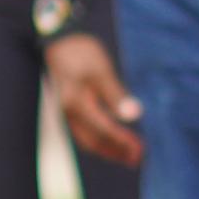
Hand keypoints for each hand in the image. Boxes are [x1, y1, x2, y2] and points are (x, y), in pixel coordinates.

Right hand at [45, 31, 143, 166]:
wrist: (58, 40)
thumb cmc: (80, 52)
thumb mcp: (101, 70)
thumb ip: (116, 94)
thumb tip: (133, 114)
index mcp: (77, 104)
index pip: (104, 130)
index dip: (122, 142)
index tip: (140, 149)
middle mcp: (68, 113)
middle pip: (94, 141)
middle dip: (116, 152)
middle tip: (137, 158)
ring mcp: (66, 112)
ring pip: (87, 140)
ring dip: (108, 149)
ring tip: (127, 155)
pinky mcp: (68, 109)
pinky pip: (83, 132)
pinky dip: (99, 140)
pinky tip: (111, 140)